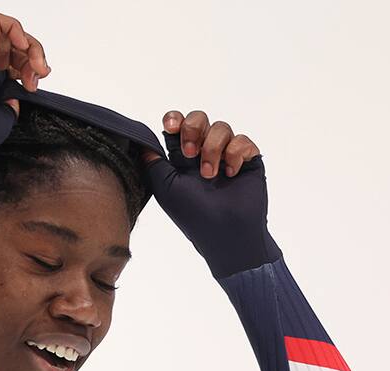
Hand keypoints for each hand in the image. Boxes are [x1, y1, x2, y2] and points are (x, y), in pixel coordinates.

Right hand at [0, 12, 50, 116]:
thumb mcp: (3, 120)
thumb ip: (12, 107)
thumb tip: (16, 99)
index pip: (17, 65)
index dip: (32, 70)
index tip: (35, 85)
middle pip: (17, 49)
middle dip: (35, 59)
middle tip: (39, 74)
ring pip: (11, 35)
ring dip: (29, 45)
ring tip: (35, 62)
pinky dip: (14, 29)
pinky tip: (21, 44)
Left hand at [139, 110, 274, 276]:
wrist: (225, 232)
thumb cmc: (193, 215)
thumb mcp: (164, 187)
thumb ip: (152, 162)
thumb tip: (142, 141)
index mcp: (182, 158)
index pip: (178, 126)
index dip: (175, 119)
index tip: (172, 126)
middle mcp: (204, 153)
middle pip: (199, 118)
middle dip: (193, 129)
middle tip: (190, 154)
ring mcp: (227, 155)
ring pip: (222, 127)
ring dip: (213, 148)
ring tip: (210, 175)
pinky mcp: (248, 160)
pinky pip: (242, 140)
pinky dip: (234, 155)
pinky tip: (231, 174)